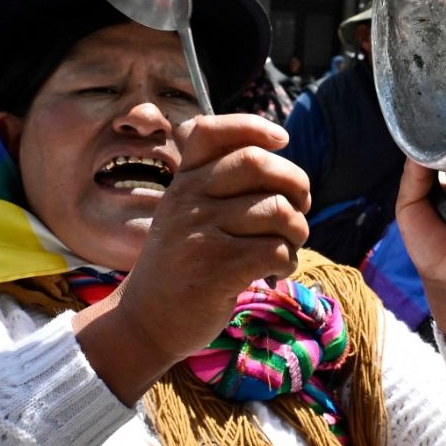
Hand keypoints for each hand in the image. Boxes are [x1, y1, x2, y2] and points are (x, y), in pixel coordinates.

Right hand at [74, 114, 309, 403]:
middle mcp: (188, 199)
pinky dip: (288, 262)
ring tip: (288, 247)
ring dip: (298, 231)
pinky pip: (276, 250)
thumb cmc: (181, 263)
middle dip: (296, 183)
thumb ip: (219, 185)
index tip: (282, 139)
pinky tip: (275, 272)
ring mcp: (200, 232)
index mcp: (183, 180)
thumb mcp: (185, 213)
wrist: (145, 320)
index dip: (252, 126)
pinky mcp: (216, 269)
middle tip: (300, 207)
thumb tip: (281, 162)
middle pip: (257, 163)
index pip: (210, 130)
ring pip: (277, 210)